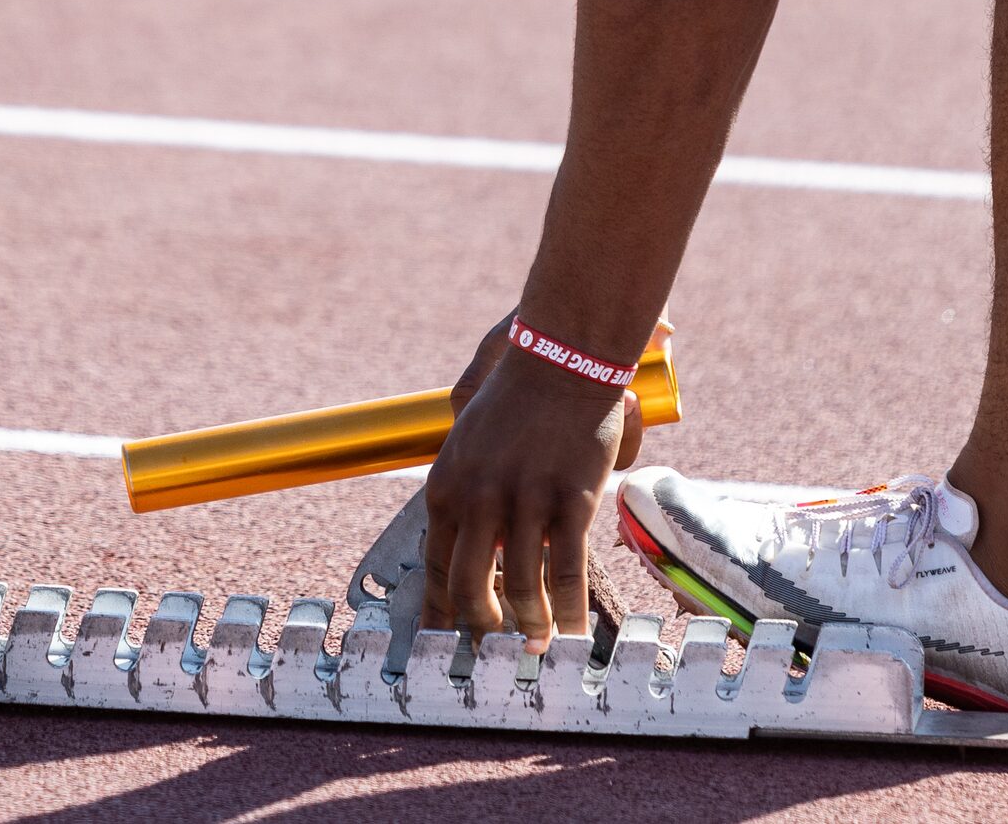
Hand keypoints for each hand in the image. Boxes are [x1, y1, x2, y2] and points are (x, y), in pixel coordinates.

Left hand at [422, 320, 644, 649]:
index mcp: (446, 485)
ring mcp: (524, 498)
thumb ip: (466, 496)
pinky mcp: (571, 497)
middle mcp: (478, 496)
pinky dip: (570, 611)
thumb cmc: (517, 400)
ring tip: (538, 646)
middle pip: (469, 587)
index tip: (445, 639)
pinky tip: (573, 632)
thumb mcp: (469, 446)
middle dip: (481, 627)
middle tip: (494, 648)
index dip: (440, 610)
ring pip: (519, 587)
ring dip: (530, 626)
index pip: (434, 565)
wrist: (561, 359)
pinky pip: (567, 570)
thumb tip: (473, 547)